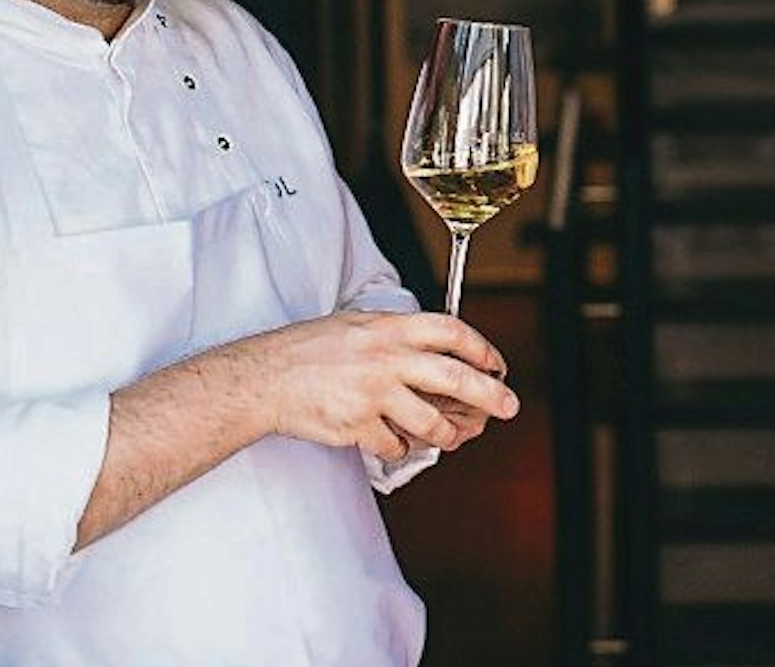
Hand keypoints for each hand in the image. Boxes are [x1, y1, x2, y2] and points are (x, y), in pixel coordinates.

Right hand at [241, 311, 517, 461]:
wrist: (266, 378)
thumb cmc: (307, 350)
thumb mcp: (356, 325)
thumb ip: (394, 335)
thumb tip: (433, 350)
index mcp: (389, 329)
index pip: (451, 332)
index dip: (481, 348)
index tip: (495, 363)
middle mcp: (387, 358)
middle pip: (455, 377)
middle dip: (490, 394)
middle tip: (509, 406)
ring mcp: (374, 393)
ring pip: (431, 421)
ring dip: (447, 434)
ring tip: (451, 436)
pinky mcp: (360, 424)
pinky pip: (395, 445)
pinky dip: (399, 448)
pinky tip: (392, 442)